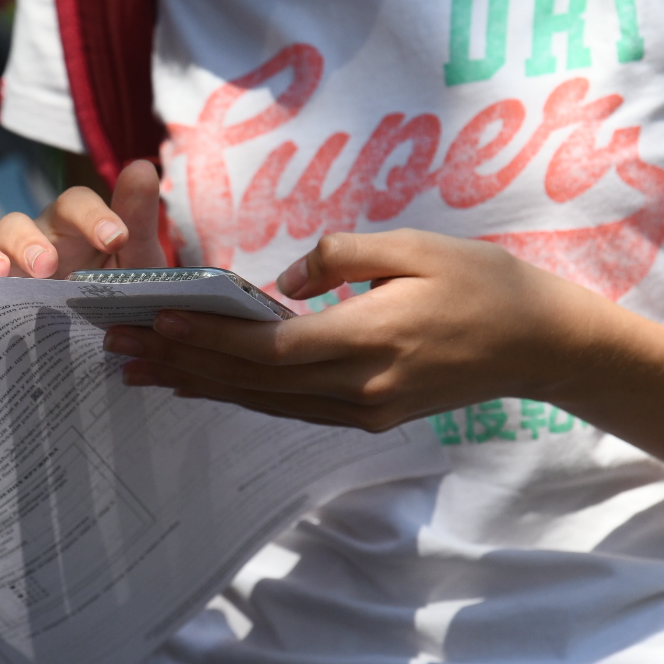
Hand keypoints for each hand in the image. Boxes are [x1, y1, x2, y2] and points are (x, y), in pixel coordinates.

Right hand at [0, 159, 166, 278]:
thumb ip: (139, 219)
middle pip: (17, 222)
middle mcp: (35, 239)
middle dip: (28, 242)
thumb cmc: (122, 294)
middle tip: (46, 267)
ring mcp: (5, 264)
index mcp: (74, 227)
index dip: (92, 215)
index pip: (74, 204)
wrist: (106, 343)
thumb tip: (143, 166)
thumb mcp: (138, 263)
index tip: (115, 239)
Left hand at [103, 229, 600, 431]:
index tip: (155, 322)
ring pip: (266, 403)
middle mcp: (360, 389)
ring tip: (144, 371)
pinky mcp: (370, 418)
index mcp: (370, 340)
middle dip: (183, 363)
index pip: (267, 349)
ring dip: (202, 386)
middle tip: (120, 349)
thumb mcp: (415, 245)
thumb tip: (281, 283)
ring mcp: (365, 411)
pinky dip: (243, 396)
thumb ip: (340, 257)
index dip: (207, 339)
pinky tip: (206, 385)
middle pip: (253, 382)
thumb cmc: (483, 281)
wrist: (543, 346)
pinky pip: (292, 409)